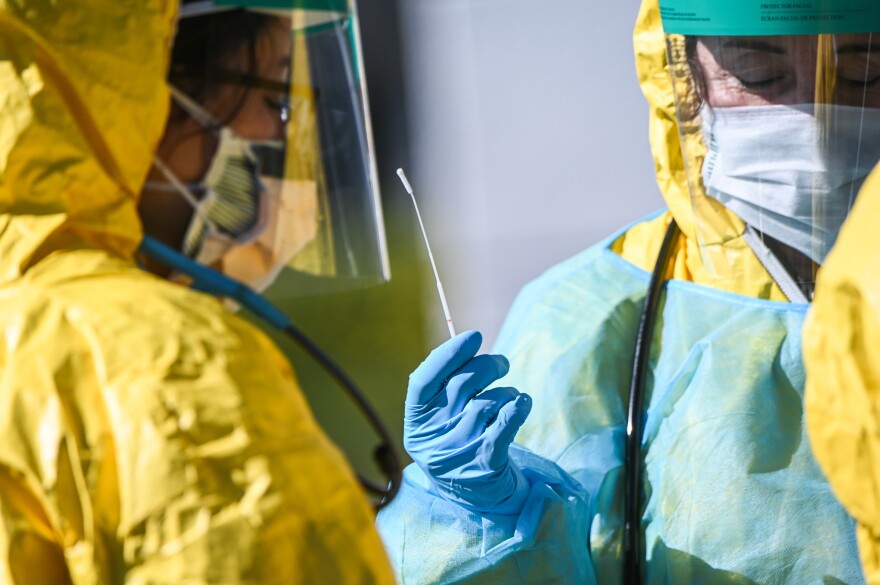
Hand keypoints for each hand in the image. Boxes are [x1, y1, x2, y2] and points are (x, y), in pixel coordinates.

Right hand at [404, 330, 531, 514]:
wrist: (477, 495)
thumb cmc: (460, 441)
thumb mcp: (442, 418)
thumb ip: (447, 385)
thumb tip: (466, 341)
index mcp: (417, 421)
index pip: (424, 379)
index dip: (449, 354)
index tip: (474, 336)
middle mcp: (432, 437)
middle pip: (462, 384)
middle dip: (488, 365)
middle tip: (502, 363)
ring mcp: (457, 452)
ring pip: (487, 403)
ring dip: (506, 392)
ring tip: (511, 396)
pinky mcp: (485, 465)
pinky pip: (504, 428)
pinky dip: (517, 409)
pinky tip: (524, 401)